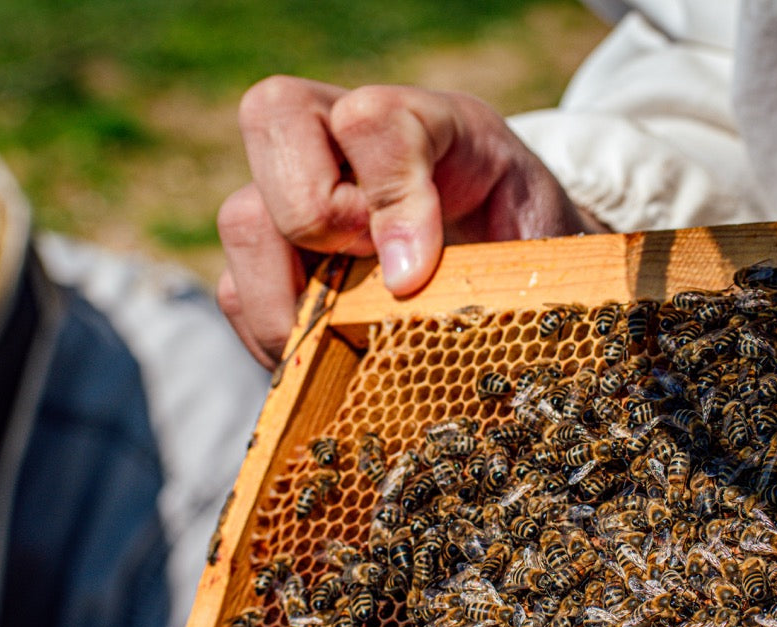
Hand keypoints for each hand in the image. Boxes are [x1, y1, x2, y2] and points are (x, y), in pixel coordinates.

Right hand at [216, 76, 606, 367]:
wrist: (515, 269)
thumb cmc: (528, 248)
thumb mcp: (540, 236)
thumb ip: (493, 246)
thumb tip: (403, 283)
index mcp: (424, 118)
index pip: (374, 118)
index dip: (390, 196)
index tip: (415, 275)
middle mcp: (341, 134)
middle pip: (272, 117)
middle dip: (317, 218)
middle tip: (375, 283)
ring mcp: (295, 191)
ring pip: (243, 217)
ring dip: (288, 296)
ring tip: (346, 340)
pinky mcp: (271, 259)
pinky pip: (236, 291)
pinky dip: (277, 336)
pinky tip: (329, 358)